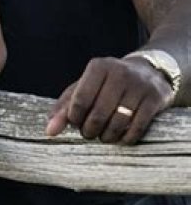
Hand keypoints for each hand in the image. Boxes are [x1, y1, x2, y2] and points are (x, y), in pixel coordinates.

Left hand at [46, 55, 174, 144]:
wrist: (149, 72)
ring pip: (118, 122)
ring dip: (108, 136)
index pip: (80, 100)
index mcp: (98, 66)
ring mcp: (138, 86)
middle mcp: (119, 73)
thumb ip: (65, 107)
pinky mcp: (154, 99)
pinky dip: (126, 138)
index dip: (74, 118)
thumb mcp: (85, 87)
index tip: (76, 123)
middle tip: (89, 134)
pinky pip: (137, 127)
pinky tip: (121, 138)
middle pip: (98, 113)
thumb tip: (49, 131)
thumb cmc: (108, 83)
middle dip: (90, 130)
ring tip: (104, 137)